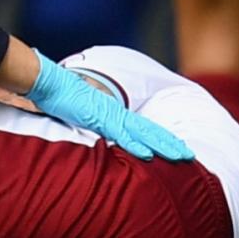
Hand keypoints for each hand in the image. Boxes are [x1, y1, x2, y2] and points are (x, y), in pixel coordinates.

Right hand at [29, 54, 194, 161]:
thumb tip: (94, 134)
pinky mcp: (99, 119)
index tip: (175, 147)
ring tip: (181, 156)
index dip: (160, 137)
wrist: (48, 81)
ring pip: (143, 133)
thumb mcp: (79, 114)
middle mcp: (116, 113)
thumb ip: (90, 124)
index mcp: (113, 113)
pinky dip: (136, 145)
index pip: (143, 127)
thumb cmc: (60, 97)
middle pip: (150, 130)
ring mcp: (110, 116)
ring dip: (164, 145)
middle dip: (171, 143)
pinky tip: (148, 155)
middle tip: (190, 155)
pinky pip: (121, 135)